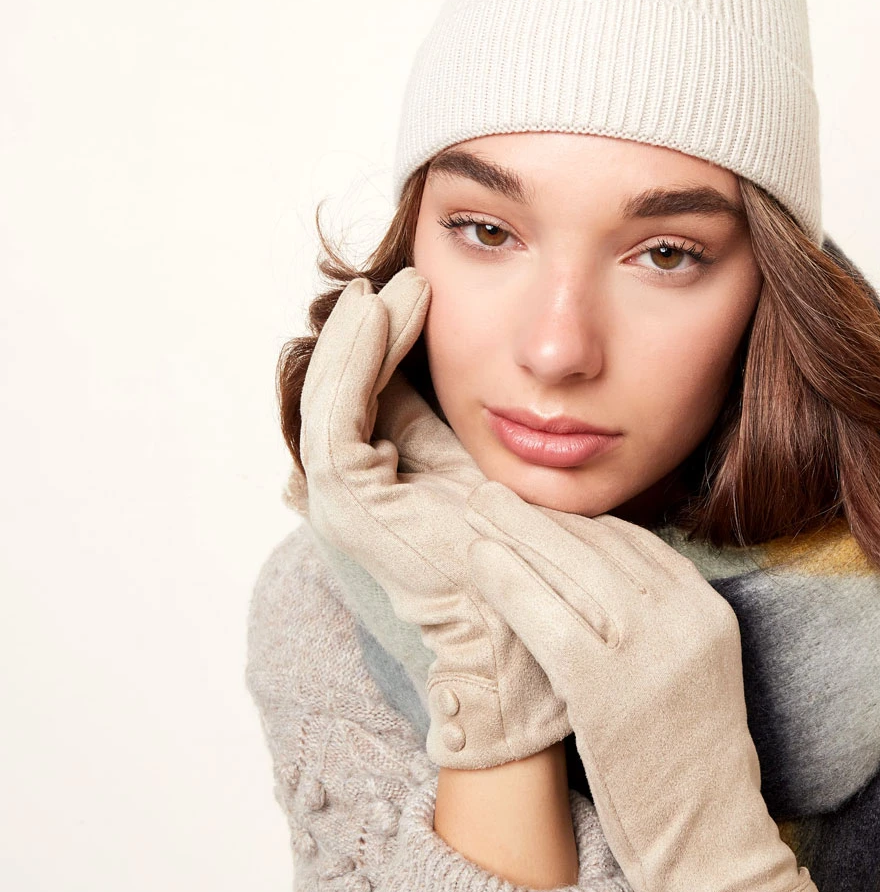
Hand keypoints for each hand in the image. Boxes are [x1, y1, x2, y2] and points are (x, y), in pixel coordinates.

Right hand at [298, 269, 570, 768]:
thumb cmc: (525, 546)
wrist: (535, 612)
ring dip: (360, 333)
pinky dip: (355, 355)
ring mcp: (343, 498)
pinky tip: (383, 311)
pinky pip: (339, 406)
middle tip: (404, 278)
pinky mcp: (347, 496)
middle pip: (345, 390)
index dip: (390, 343)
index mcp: (384, 487)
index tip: (423, 292)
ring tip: (394, 285)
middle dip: (370, 331)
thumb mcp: (483, 466)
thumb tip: (456, 368)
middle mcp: (353, 494)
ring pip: (333, 392)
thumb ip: (451, 427)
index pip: (372, 397)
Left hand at [460, 479, 826, 891]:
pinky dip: (510, 584)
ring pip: (570, 571)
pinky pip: (548, 619)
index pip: (633, 543)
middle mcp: (686, 619)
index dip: (576, 521)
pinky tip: (478, 561)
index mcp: (708, 611)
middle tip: (491, 490)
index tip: (535, 509)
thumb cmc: (687, 764)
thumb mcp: (691, 674)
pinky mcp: (610, 689)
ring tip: (474, 509)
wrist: (713, 841)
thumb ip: (655, 623)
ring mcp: (651, 652)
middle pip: (598, 546)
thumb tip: (590, 582)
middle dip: (538, 516)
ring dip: (515, 534)